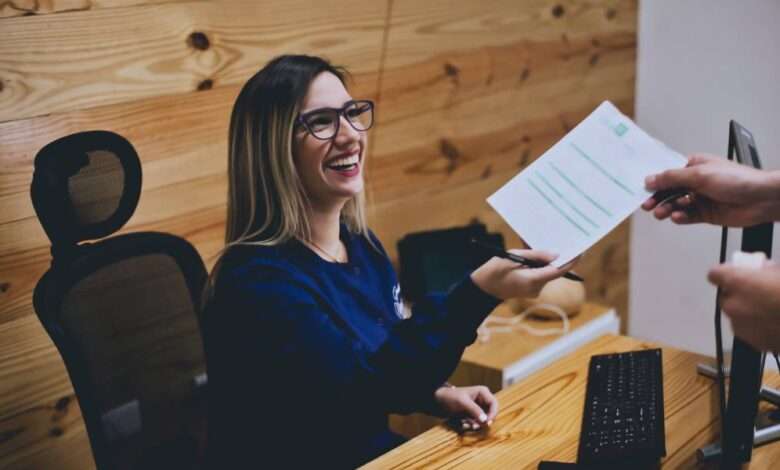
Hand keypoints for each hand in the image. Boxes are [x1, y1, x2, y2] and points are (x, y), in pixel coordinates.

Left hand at [434, 385, 497, 430]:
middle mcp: (482, 400)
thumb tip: (486, 421)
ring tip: (464, 424)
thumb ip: (475, 411)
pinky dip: (470, 425)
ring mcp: (478, 408)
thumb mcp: (463, 403)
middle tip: (473, 426)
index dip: (493, 414)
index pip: (494, 404)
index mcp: (483, 392)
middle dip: (482, 422)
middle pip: (490, 414)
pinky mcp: (473, 414)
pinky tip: (462, 424)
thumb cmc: (450, 397)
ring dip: (475, 424)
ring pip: (483, 420)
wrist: (438, 401)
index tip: (487, 423)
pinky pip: (476, 423)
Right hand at [470, 249, 575, 299]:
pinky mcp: (530, 288)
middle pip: (553, 269)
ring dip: (541, 258)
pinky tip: (526, 253)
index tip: (581, 251)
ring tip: (531, 245)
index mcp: (533, 281)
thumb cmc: (492, 272)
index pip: (559, 271)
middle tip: (557, 239)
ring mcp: (534, 289)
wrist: (480, 290)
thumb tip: (555, 254)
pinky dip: (534, 263)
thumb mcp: (511, 258)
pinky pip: (537, 273)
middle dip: (554, 255)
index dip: (571, 261)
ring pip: (544, 270)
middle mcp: (537, 288)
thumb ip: (534, 255)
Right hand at [642, 154, 779, 226]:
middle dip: (657, 197)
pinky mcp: (706, 213)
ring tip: (662, 213)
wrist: (762, 199)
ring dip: (667, 208)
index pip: (668, 172)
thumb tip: (651, 179)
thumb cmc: (739, 180)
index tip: (641, 188)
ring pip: (676, 204)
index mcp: (694, 165)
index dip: (654, 180)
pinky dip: (680, 217)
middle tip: (647, 205)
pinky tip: (677, 217)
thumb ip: (672, 178)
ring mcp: (701, 197)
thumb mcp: (699, 175)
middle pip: (669, 190)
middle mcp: (696, 181)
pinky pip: (687, 216)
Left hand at [708, 261, 779, 350]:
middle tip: (757, 293)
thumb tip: (763, 269)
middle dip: (738, 295)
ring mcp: (740, 326)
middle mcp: (733, 304)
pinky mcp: (753, 342)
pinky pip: (749, 331)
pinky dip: (757, 328)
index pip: (715, 273)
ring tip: (769, 311)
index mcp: (737, 281)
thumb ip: (766, 269)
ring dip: (747, 312)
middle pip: (726, 297)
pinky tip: (774, 324)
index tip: (734, 273)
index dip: (724, 273)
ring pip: (737, 316)